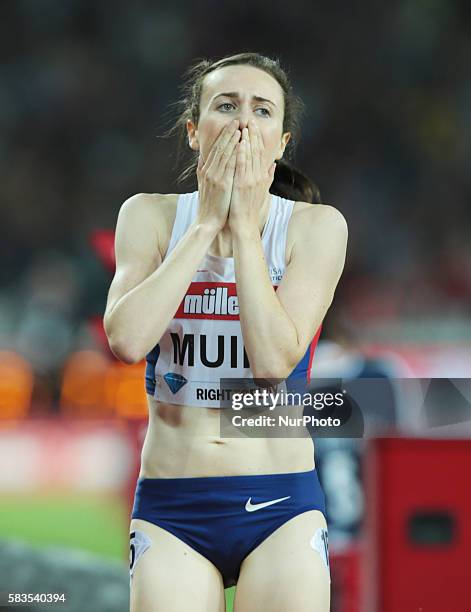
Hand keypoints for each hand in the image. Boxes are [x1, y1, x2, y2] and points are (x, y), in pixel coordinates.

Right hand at [196, 119, 240, 232]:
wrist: (207, 221)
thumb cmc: (210, 205)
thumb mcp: (205, 185)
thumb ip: (205, 171)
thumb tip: (204, 158)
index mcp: (205, 170)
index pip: (215, 149)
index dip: (223, 136)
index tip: (231, 125)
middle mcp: (208, 171)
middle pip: (219, 147)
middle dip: (228, 132)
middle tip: (237, 120)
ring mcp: (214, 176)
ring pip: (224, 153)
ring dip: (232, 139)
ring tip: (240, 127)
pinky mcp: (222, 183)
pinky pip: (229, 164)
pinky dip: (235, 152)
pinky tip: (241, 144)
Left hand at [228, 119, 275, 234]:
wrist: (244, 224)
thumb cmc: (248, 209)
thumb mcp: (260, 191)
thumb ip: (266, 176)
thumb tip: (272, 165)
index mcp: (261, 176)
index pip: (260, 153)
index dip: (257, 138)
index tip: (254, 126)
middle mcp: (258, 176)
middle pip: (256, 151)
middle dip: (254, 134)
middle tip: (251, 119)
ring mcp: (251, 180)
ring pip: (250, 155)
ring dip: (248, 139)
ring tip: (246, 125)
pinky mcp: (243, 185)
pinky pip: (242, 166)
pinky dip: (242, 153)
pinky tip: (240, 142)